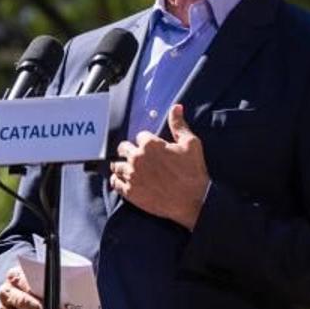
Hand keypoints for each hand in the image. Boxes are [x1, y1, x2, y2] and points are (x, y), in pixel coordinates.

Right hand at [0, 265, 71, 308]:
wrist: (28, 289)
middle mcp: (6, 292)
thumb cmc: (41, 280)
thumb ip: (54, 278)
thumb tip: (74, 285)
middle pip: (22, 303)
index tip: (58, 302)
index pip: (25, 283)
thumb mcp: (45, 274)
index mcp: (14, 275)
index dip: (42, 294)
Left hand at [110, 104, 208, 229]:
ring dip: (122, 165)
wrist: (194, 201)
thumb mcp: (191, 144)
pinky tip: (122, 180)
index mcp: (150, 144)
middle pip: (123, 148)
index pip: (140, 135)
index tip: (153, 147)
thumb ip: (179, 125)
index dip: (147, 140)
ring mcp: (132, 176)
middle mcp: (137, 158)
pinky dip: (117, 180)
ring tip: (129, 168)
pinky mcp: (130, 192)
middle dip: (130, 150)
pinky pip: (115, 183)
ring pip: (117, 165)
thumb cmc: (193, 172)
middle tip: (139, 157)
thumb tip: (176, 107)